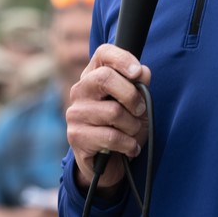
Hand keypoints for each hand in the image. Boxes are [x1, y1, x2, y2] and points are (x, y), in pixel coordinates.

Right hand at [66, 44, 151, 189]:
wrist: (108, 163)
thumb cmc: (122, 127)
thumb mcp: (137, 105)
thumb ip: (140, 87)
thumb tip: (143, 71)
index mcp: (94, 75)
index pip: (103, 53)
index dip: (122, 58)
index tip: (137, 73)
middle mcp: (80, 90)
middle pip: (105, 77)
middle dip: (132, 96)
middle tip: (140, 110)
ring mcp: (75, 113)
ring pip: (113, 111)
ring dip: (132, 126)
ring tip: (132, 133)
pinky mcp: (76, 135)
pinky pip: (111, 136)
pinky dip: (128, 144)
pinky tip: (130, 148)